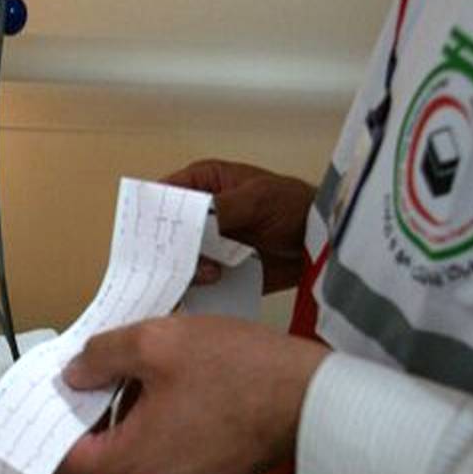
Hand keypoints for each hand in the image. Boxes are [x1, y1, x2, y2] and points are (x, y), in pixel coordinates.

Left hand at [60, 315, 328, 473]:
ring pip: (140, 454)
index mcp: (134, 464)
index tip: (63, 391)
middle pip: (105, 454)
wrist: (313, 399)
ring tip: (155, 374)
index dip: (59, 419)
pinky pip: (172, 457)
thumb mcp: (157, 342)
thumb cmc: (238, 371)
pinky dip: (167, 429)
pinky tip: (185, 392)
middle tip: (112, 368)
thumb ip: (103, 356)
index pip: (69, 457)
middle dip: (103, 411)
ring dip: (137, 417)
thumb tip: (74, 374)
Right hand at [164, 159, 315, 292]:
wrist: (322, 243)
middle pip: (164, 234)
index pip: (163, 197)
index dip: (152, 214)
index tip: (150, 233)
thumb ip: (221, 208)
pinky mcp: (216, 272)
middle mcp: (198, 216)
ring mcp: (206, 246)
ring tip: (215, 273)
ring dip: (187, 271)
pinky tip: (209, 288)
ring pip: (176, 262)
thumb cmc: (295, 205)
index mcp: (202, 184)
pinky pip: (196, 283)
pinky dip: (196, 289)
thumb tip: (189, 222)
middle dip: (168, 250)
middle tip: (179, 261)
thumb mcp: (257, 198)